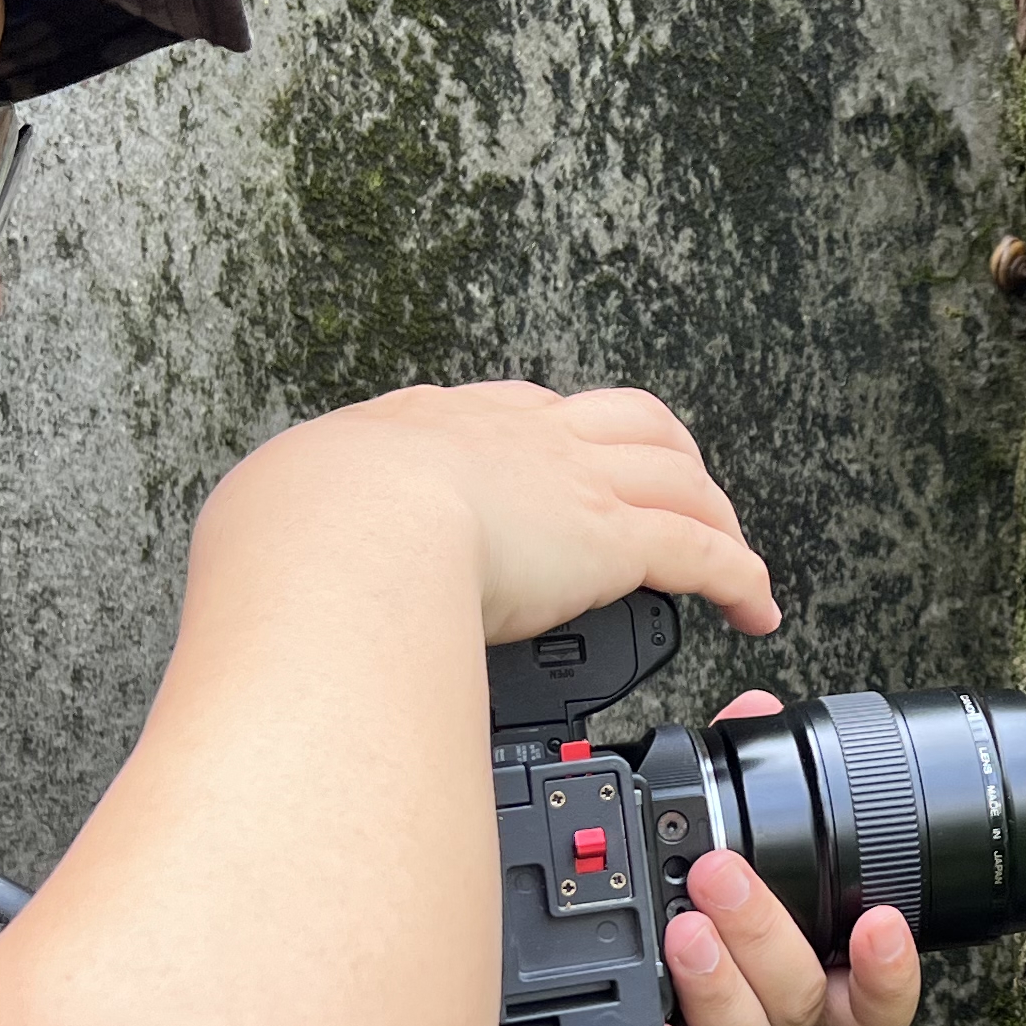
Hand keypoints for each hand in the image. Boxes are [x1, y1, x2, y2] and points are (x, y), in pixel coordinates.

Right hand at [221, 380, 777, 646]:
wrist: (342, 535)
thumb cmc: (292, 534)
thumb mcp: (276, 510)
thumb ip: (290, 527)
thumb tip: (268, 558)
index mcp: (429, 427)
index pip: (515, 416)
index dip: (551, 441)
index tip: (558, 472)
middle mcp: (514, 438)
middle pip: (622, 421)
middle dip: (657, 455)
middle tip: (675, 495)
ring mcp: (572, 481)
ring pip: (678, 474)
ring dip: (714, 512)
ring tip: (731, 553)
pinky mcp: (614, 538)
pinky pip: (704, 552)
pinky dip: (742, 578)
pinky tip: (758, 608)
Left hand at [655, 695, 923, 1025]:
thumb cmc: (691, 935)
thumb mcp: (730, 854)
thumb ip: (749, 784)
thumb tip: (757, 711)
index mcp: (806, 977)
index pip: (876, 993)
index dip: (890, 967)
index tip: (881, 923)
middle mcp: (778, 1025)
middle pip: (801, 995)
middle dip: (766, 933)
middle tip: (719, 875)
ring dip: (721, 982)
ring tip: (684, 934)